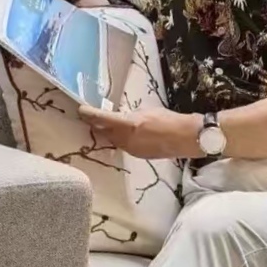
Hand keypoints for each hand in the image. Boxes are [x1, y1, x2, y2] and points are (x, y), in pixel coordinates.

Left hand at [78, 104, 199, 159]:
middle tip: (91, 118)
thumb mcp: (147, 111)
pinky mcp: (139, 156)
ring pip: (114, 140)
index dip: (89, 114)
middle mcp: (126, 140)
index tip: (81, 110)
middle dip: (97, 125)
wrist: (185, 138)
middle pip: (105, 132)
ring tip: (106, 126)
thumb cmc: (169, 120)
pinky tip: (126, 135)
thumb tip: (122, 119)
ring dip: (109, 133)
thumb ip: (131, 116)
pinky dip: (122, 140)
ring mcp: (132, 150)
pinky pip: (125, 146)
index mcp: (127, 125)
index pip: (102, 119)